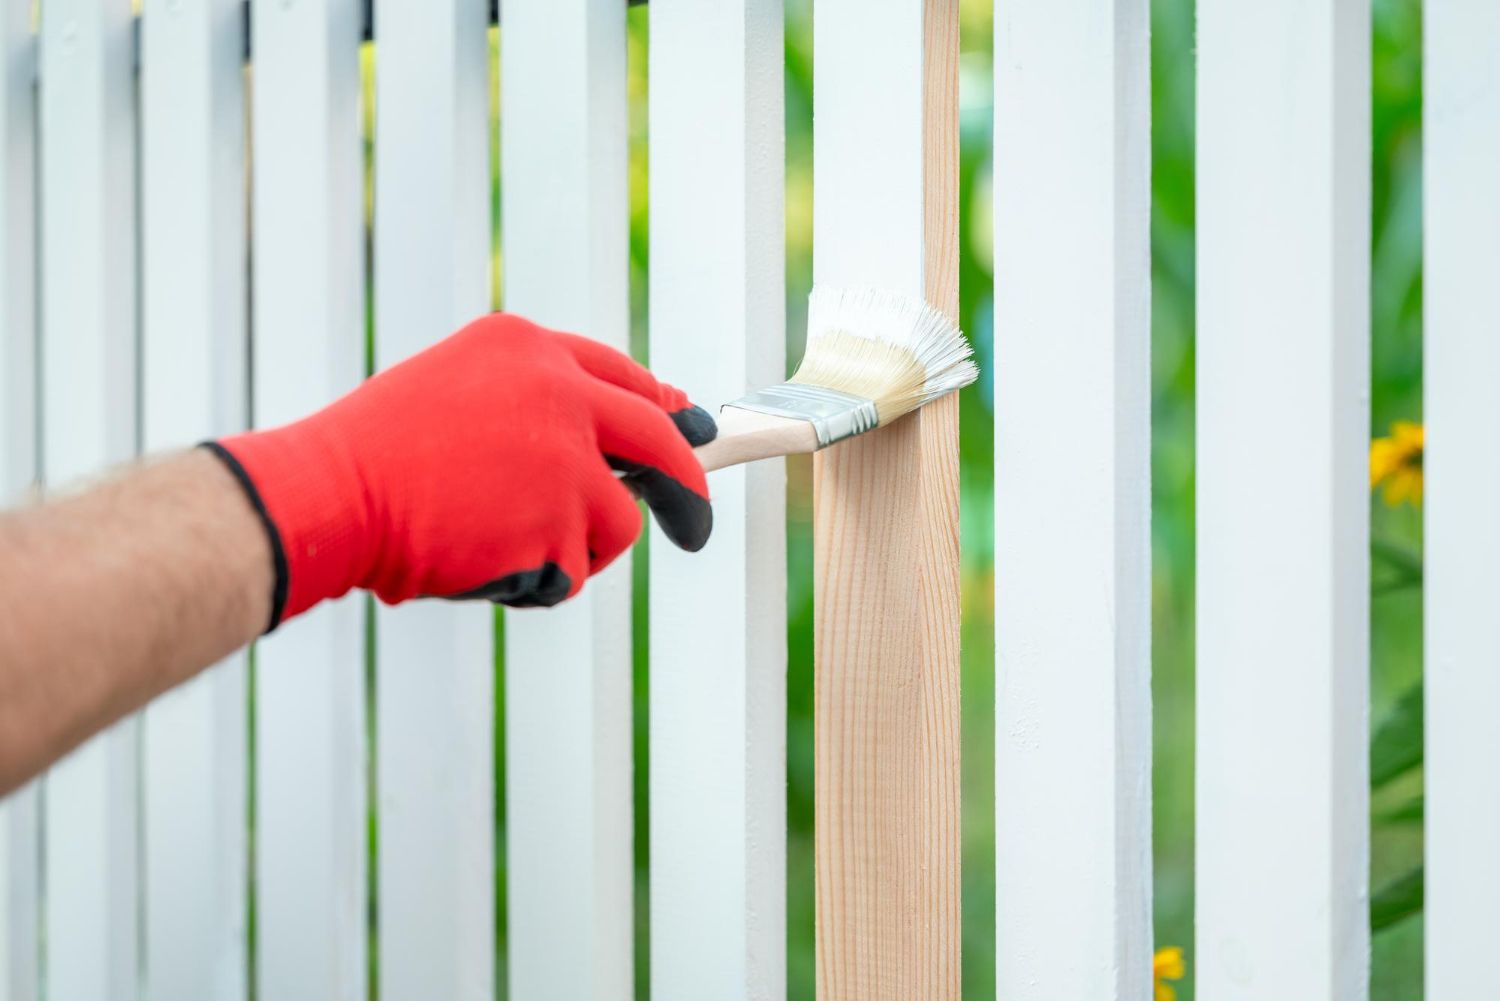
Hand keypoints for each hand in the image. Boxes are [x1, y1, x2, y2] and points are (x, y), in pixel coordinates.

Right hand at [208, 313, 715, 629]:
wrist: (329, 495)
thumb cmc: (377, 453)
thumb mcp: (458, 390)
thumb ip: (535, 402)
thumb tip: (614, 437)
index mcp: (527, 346)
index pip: (624, 376)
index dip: (662, 409)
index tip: (685, 430)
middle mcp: (559, 391)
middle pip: (662, 444)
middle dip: (687, 490)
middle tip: (695, 524)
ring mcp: (564, 458)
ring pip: (618, 524)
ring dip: (577, 550)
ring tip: (501, 545)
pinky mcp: (558, 522)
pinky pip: (573, 571)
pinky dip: (536, 582)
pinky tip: (478, 561)